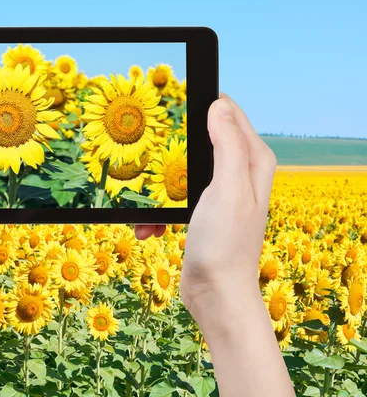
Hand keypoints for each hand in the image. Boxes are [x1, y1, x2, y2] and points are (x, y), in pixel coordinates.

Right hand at [136, 95, 295, 396]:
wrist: (215, 294)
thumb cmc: (224, 245)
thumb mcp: (227, 189)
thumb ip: (227, 145)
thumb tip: (218, 105)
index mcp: (251, 160)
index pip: (228, 113)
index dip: (202, 104)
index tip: (172, 102)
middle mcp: (239, 173)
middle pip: (200, 140)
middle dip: (172, 148)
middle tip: (149, 149)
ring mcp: (220, 194)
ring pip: (180, 171)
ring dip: (160, 186)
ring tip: (145, 200)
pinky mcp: (202, 213)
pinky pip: (174, 200)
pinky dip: (159, 212)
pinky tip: (148, 228)